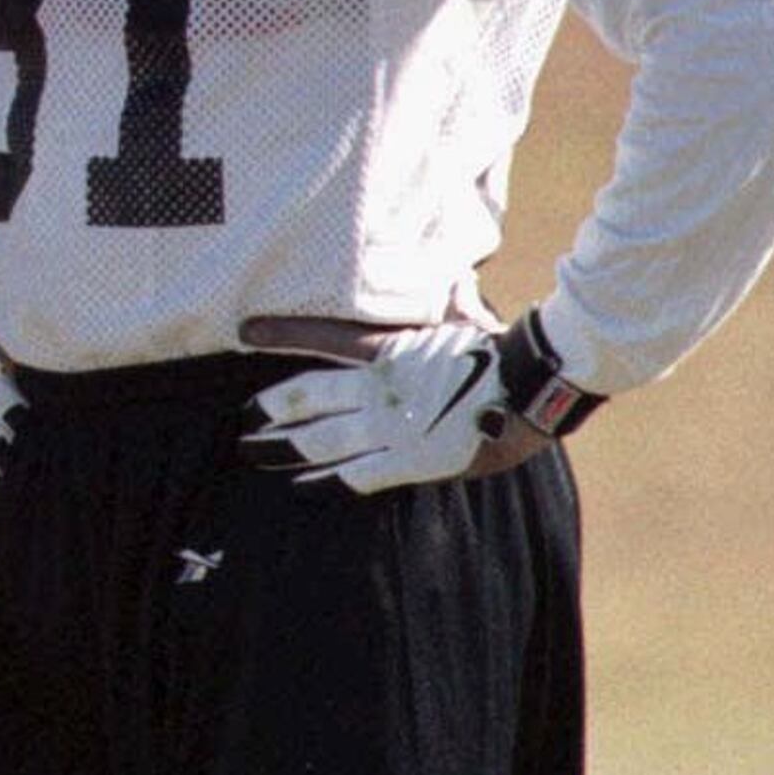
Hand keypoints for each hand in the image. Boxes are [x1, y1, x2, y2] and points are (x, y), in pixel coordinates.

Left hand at [245, 310, 595, 492]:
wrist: (533, 384)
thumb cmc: (500, 350)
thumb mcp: (460, 319)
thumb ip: (439, 311)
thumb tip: (452, 286)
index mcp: (388, 351)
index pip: (322, 335)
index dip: (280, 333)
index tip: (242, 331)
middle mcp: (378, 388)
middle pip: (305, 397)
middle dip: (268, 409)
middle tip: (240, 420)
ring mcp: (390, 425)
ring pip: (319, 439)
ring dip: (281, 448)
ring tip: (250, 452)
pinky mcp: (410, 459)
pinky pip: (356, 476)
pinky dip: (325, 483)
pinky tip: (302, 488)